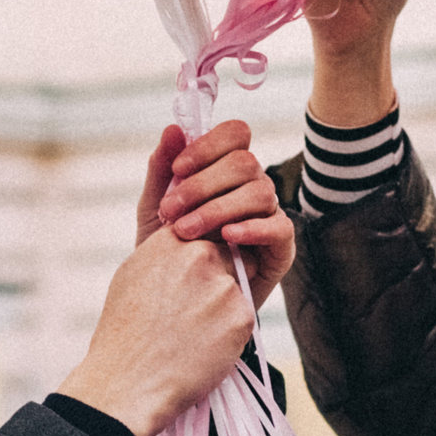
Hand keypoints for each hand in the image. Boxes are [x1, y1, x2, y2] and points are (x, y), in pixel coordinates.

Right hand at [58, 228, 256, 435]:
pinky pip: (243, 318)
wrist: (128, 381)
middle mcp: (200, 255)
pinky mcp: (242, 316)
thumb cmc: (125, 333)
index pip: (207, 233)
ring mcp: (223, 285)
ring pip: (239, 289)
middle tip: (193, 312)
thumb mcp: (133, 274)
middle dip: (220, 280)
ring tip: (192, 333)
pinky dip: (229, 334)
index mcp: (172, 240)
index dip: (203, 259)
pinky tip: (202, 348)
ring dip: (225, 307)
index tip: (190, 282)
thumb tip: (186, 239)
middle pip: (231, 257)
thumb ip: (167, 252)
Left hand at [136, 121, 293, 306]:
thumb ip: (162, 170)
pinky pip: (279, 227)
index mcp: (225, 172)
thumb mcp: (155, 210)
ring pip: (260, 192)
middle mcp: (251, 188)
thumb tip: (173, 129)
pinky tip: (226, 238)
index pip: (236, 135)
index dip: (209, 145)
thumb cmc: (165, 254)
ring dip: (218, 208)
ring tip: (185, 232)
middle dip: (203, 184)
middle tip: (171, 210)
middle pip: (246, 162)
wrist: (172, 307)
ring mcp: (268, 216)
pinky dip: (252, 228)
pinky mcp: (280, 248)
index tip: (178, 169)